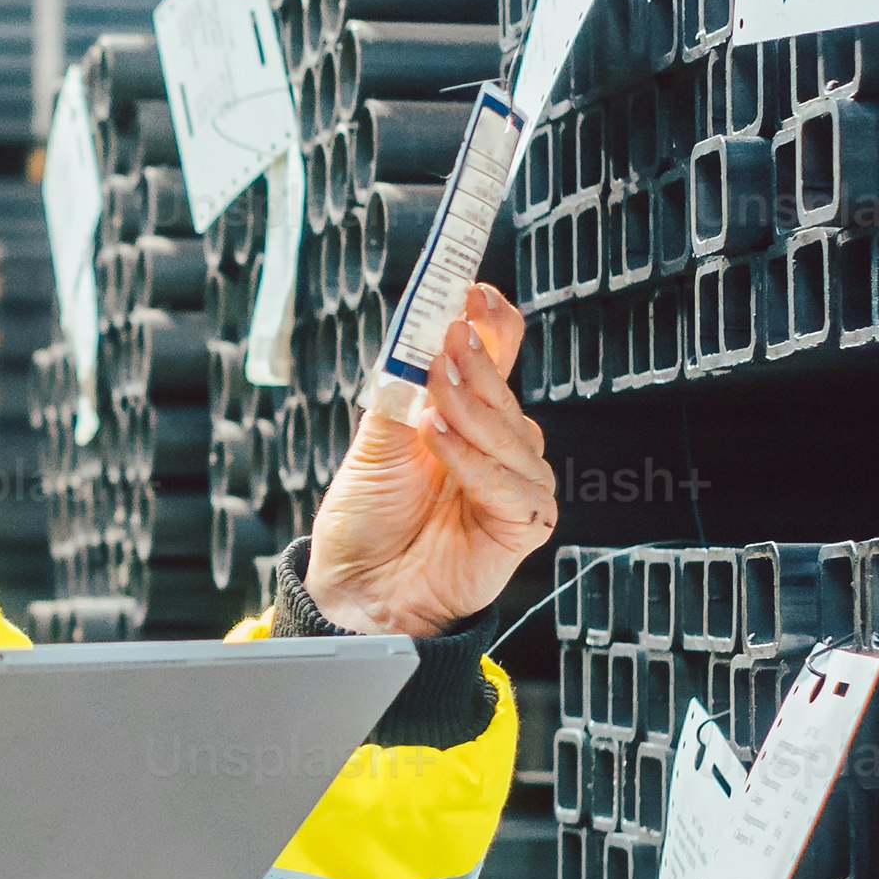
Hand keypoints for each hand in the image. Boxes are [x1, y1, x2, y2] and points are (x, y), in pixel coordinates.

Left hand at [302, 282, 556, 636]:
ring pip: (514, 434)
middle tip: (451, 340)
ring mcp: (513, 484)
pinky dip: (476, 462)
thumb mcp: (377, 441)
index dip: (493, 324)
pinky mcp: (521, 526)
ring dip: (472, 412)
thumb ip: (403, 388)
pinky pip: (513, 486)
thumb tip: (421, 330)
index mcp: (465, 417)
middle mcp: (495, 447)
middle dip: (480, 361)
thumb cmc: (367, 519)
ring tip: (432, 405)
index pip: (497, 358)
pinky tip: (440, 445)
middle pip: (508, 392)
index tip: (475, 292)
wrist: (357, 586)